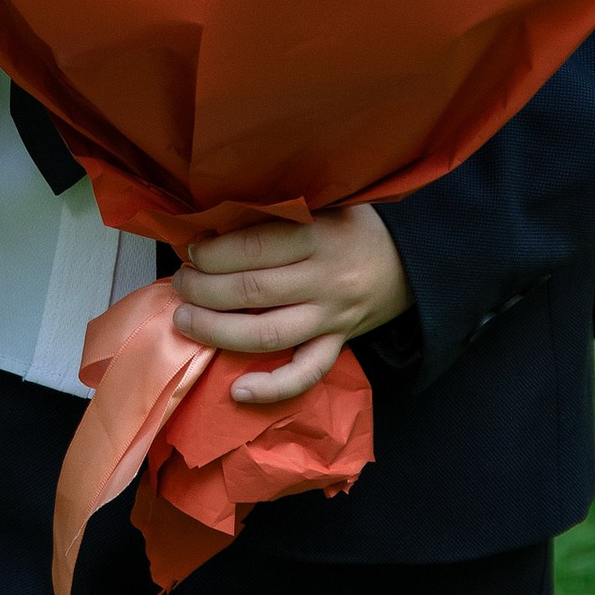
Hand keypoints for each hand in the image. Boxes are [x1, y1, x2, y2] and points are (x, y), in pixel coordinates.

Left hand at [170, 206, 409, 407]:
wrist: (412, 260)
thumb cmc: (354, 226)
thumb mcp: (324, 203)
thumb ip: (277, 214)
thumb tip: (214, 223)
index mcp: (320, 236)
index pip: (255, 248)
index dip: (213, 253)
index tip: (192, 251)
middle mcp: (325, 279)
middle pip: (252, 291)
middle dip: (203, 289)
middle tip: (181, 282)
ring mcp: (332, 317)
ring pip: (267, 334)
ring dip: (217, 331)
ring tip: (185, 319)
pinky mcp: (338, 344)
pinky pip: (306, 373)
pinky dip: (271, 387)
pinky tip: (237, 390)